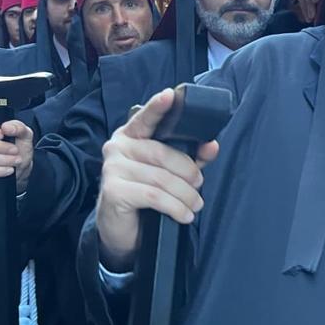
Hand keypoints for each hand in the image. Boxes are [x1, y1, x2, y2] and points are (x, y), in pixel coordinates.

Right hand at [0, 120, 33, 194]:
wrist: (20, 170)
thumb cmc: (20, 150)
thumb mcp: (25, 136)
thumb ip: (18, 127)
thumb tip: (6, 127)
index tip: (2, 135)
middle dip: (2, 147)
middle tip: (15, 150)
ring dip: (4, 160)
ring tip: (17, 160)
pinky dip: (0, 170)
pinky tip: (10, 169)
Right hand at [95, 88, 218, 272]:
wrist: (124, 229)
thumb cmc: (148, 193)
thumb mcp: (173, 171)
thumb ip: (192, 156)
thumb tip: (212, 145)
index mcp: (133, 135)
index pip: (146, 117)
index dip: (158, 107)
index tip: (170, 95)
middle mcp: (118, 147)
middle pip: (163, 153)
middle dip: (189, 172)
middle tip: (199, 186)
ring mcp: (112, 168)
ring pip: (161, 178)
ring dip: (185, 195)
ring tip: (194, 206)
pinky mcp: (112, 190)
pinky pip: (154, 196)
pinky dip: (175, 207)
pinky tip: (184, 215)